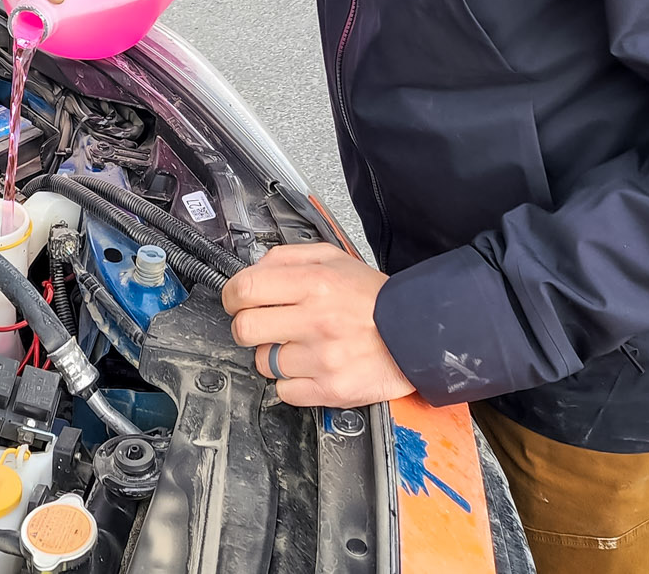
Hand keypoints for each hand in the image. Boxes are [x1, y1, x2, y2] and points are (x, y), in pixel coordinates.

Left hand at [222, 244, 415, 407]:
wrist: (416, 333)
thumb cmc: (372, 297)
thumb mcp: (333, 258)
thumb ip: (287, 258)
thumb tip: (252, 270)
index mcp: (315, 283)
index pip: (245, 289)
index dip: (231, 296)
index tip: (236, 301)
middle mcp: (316, 320)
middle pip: (244, 329)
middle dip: (246, 326)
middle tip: (262, 324)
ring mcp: (322, 358)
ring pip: (263, 362)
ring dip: (273, 355)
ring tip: (298, 345)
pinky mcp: (330, 389)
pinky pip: (284, 391)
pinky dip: (291, 381)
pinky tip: (309, 366)